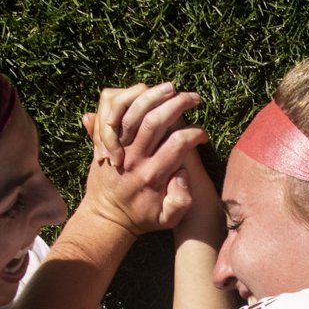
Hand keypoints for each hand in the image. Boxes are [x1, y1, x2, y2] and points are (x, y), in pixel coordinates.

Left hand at [79, 83, 209, 236]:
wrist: (107, 217)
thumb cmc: (142, 217)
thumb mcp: (166, 219)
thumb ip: (180, 202)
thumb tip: (182, 174)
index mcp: (151, 176)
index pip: (177, 144)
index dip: (194, 134)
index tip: (202, 135)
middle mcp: (133, 158)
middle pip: (154, 121)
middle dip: (178, 104)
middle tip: (193, 98)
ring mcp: (117, 147)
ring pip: (133, 112)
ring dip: (154, 96)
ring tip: (172, 88)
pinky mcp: (106, 140)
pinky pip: (116, 112)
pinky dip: (130, 99)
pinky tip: (147, 93)